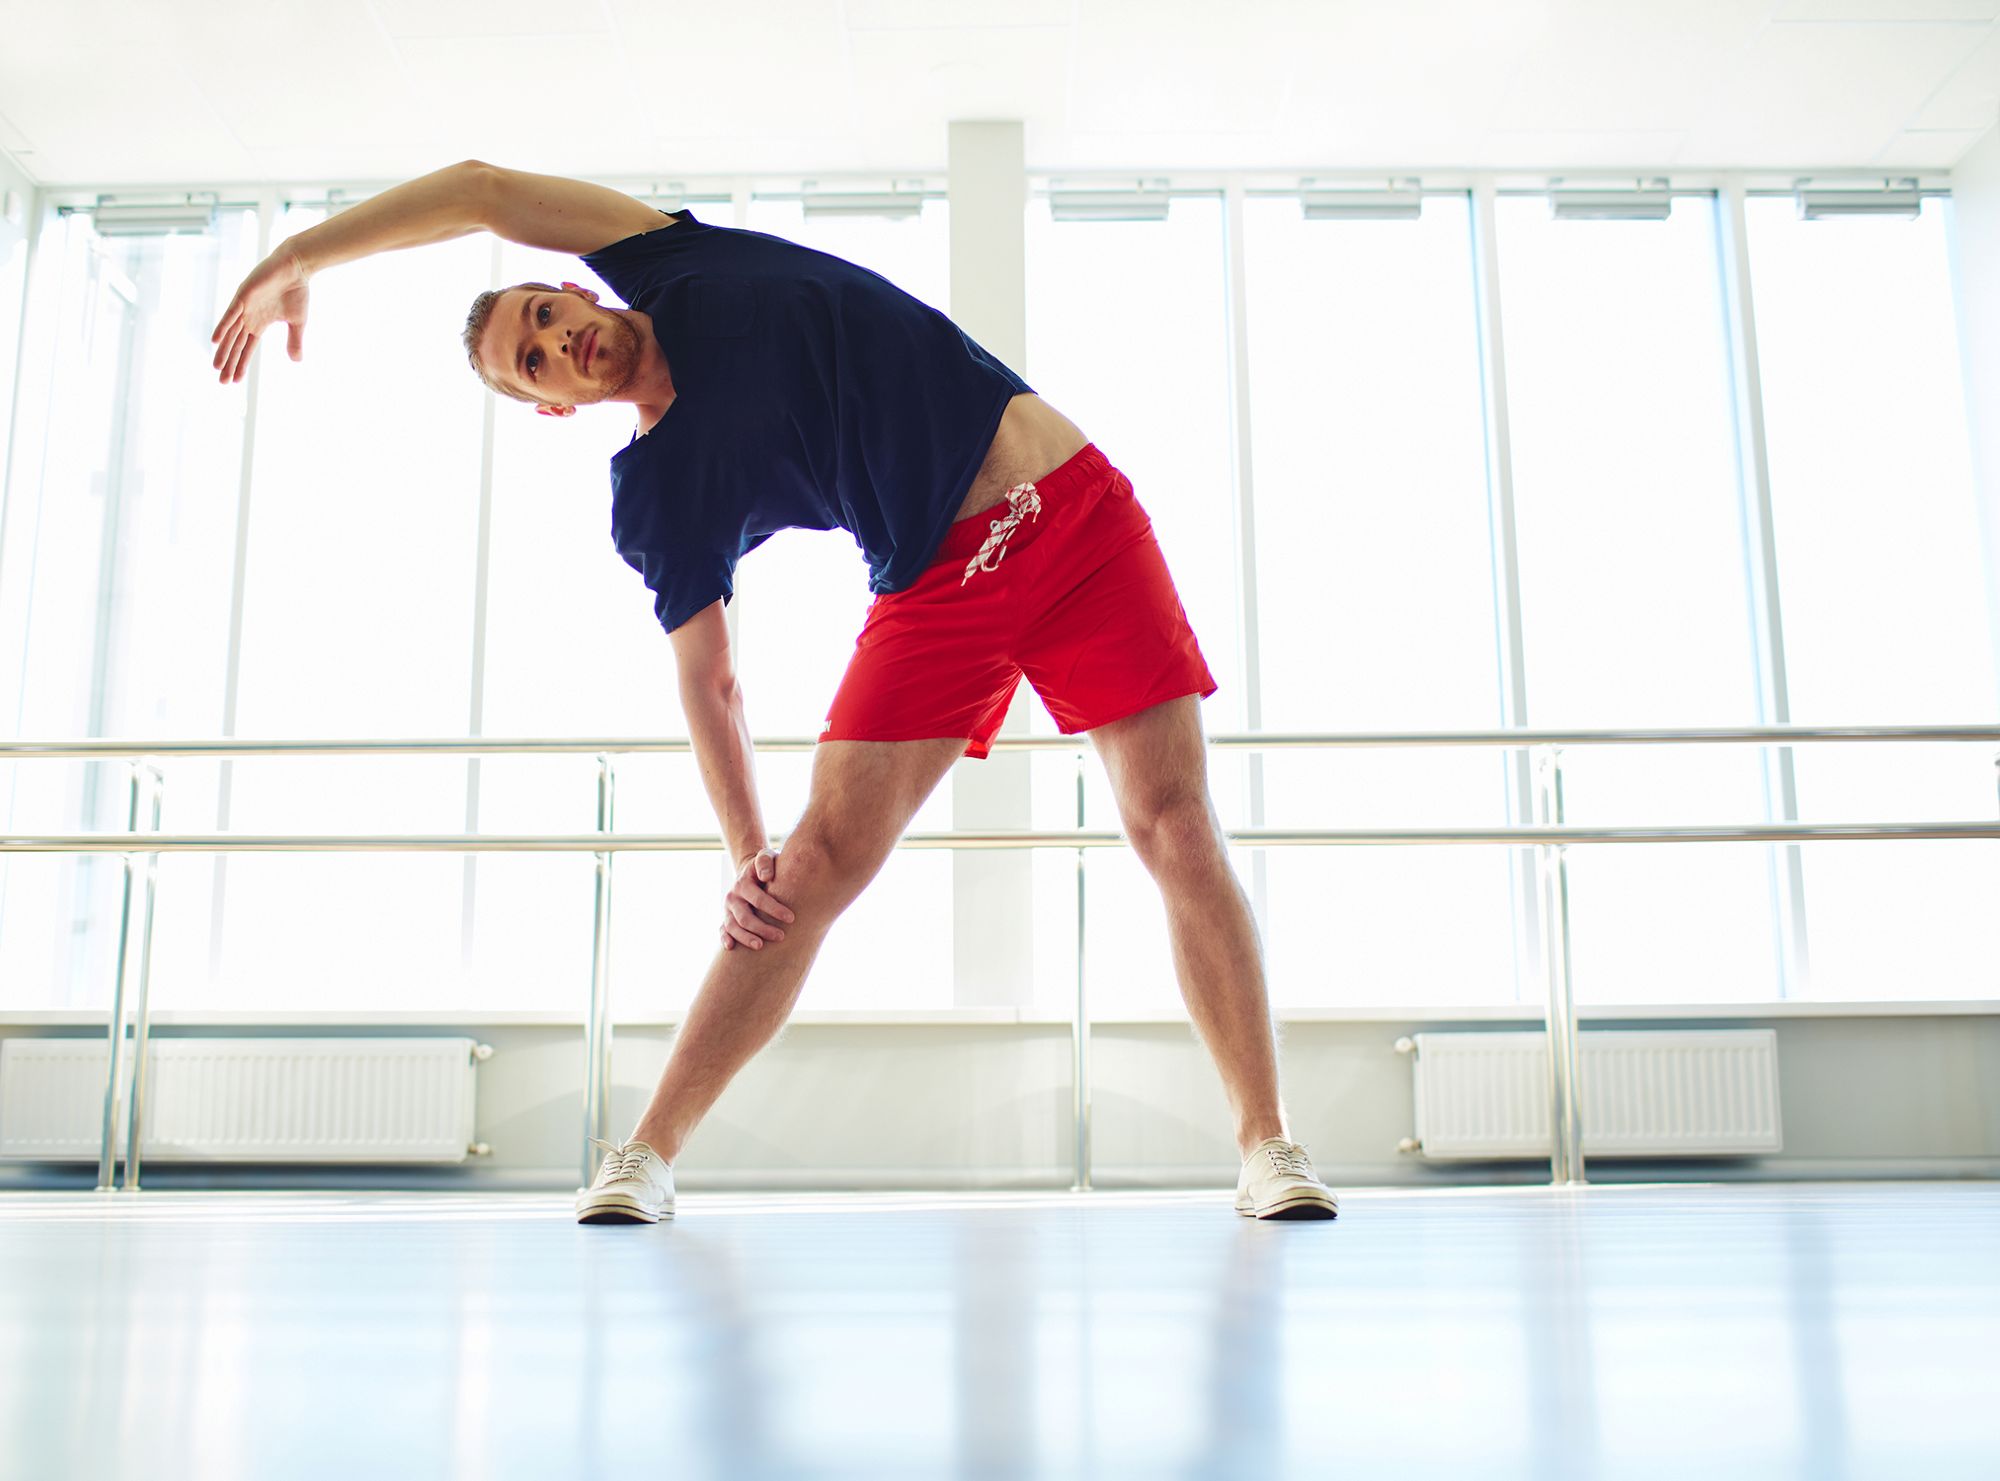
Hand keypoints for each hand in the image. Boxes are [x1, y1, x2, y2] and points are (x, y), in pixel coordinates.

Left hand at [210, 245, 310, 383]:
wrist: (296, 267)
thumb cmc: (296, 291)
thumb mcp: (297, 322)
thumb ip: (294, 341)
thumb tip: (296, 361)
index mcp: (260, 323)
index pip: (247, 348)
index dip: (241, 364)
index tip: (235, 381)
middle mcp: (248, 317)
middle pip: (236, 344)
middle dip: (229, 362)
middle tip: (222, 381)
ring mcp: (244, 307)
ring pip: (230, 332)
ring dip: (223, 349)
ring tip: (217, 367)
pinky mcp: (243, 295)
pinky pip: (230, 314)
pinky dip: (222, 327)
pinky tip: (215, 340)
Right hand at [721, 847, 795, 950]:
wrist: (750, 871)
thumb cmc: (765, 866)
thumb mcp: (766, 856)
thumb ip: (765, 861)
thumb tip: (766, 876)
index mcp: (743, 883)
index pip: (759, 899)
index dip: (774, 909)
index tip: (791, 918)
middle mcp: (733, 897)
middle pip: (745, 917)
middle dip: (763, 928)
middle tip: (781, 936)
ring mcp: (728, 909)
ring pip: (733, 926)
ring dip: (746, 937)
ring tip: (761, 946)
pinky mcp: (726, 917)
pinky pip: (722, 929)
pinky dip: (724, 938)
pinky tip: (731, 947)